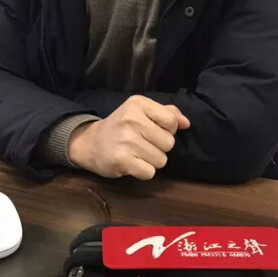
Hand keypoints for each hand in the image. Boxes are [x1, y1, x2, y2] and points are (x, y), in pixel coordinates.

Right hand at [67, 95, 189, 179]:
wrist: (90, 143)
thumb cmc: (121, 126)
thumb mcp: (141, 111)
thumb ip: (166, 113)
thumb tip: (186, 123)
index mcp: (138, 104)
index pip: (171, 121)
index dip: (167, 130)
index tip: (152, 130)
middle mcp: (132, 120)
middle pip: (169, 143)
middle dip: (159, 147)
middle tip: (143, 144)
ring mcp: (127, 141)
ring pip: (161, 160)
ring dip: (152, 161)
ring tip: (137, 154)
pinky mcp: (122, 160)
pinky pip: (150, 172)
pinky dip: (144, 171)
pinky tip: (132, 164)